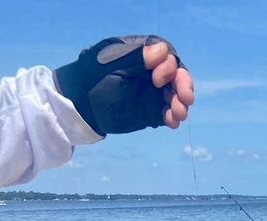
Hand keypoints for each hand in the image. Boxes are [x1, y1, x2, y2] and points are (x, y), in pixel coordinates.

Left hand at [54, 35, 194, 135]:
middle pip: (176, 75)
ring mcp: (152, 92)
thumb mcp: (113, 66)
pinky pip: (168, 113)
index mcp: (141, 55)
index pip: (167, 56)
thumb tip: (162, 51)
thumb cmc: (92, 80)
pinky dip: (173, 117)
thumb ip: (137, 58)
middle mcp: (151, 72)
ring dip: (180, 103)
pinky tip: (172, 123)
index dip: (169, 67)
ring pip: (175, 95)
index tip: (157, 80)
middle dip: (183, 86)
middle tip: (186, 100)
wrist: (80, 106)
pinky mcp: (151, 111)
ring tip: (178, 115)